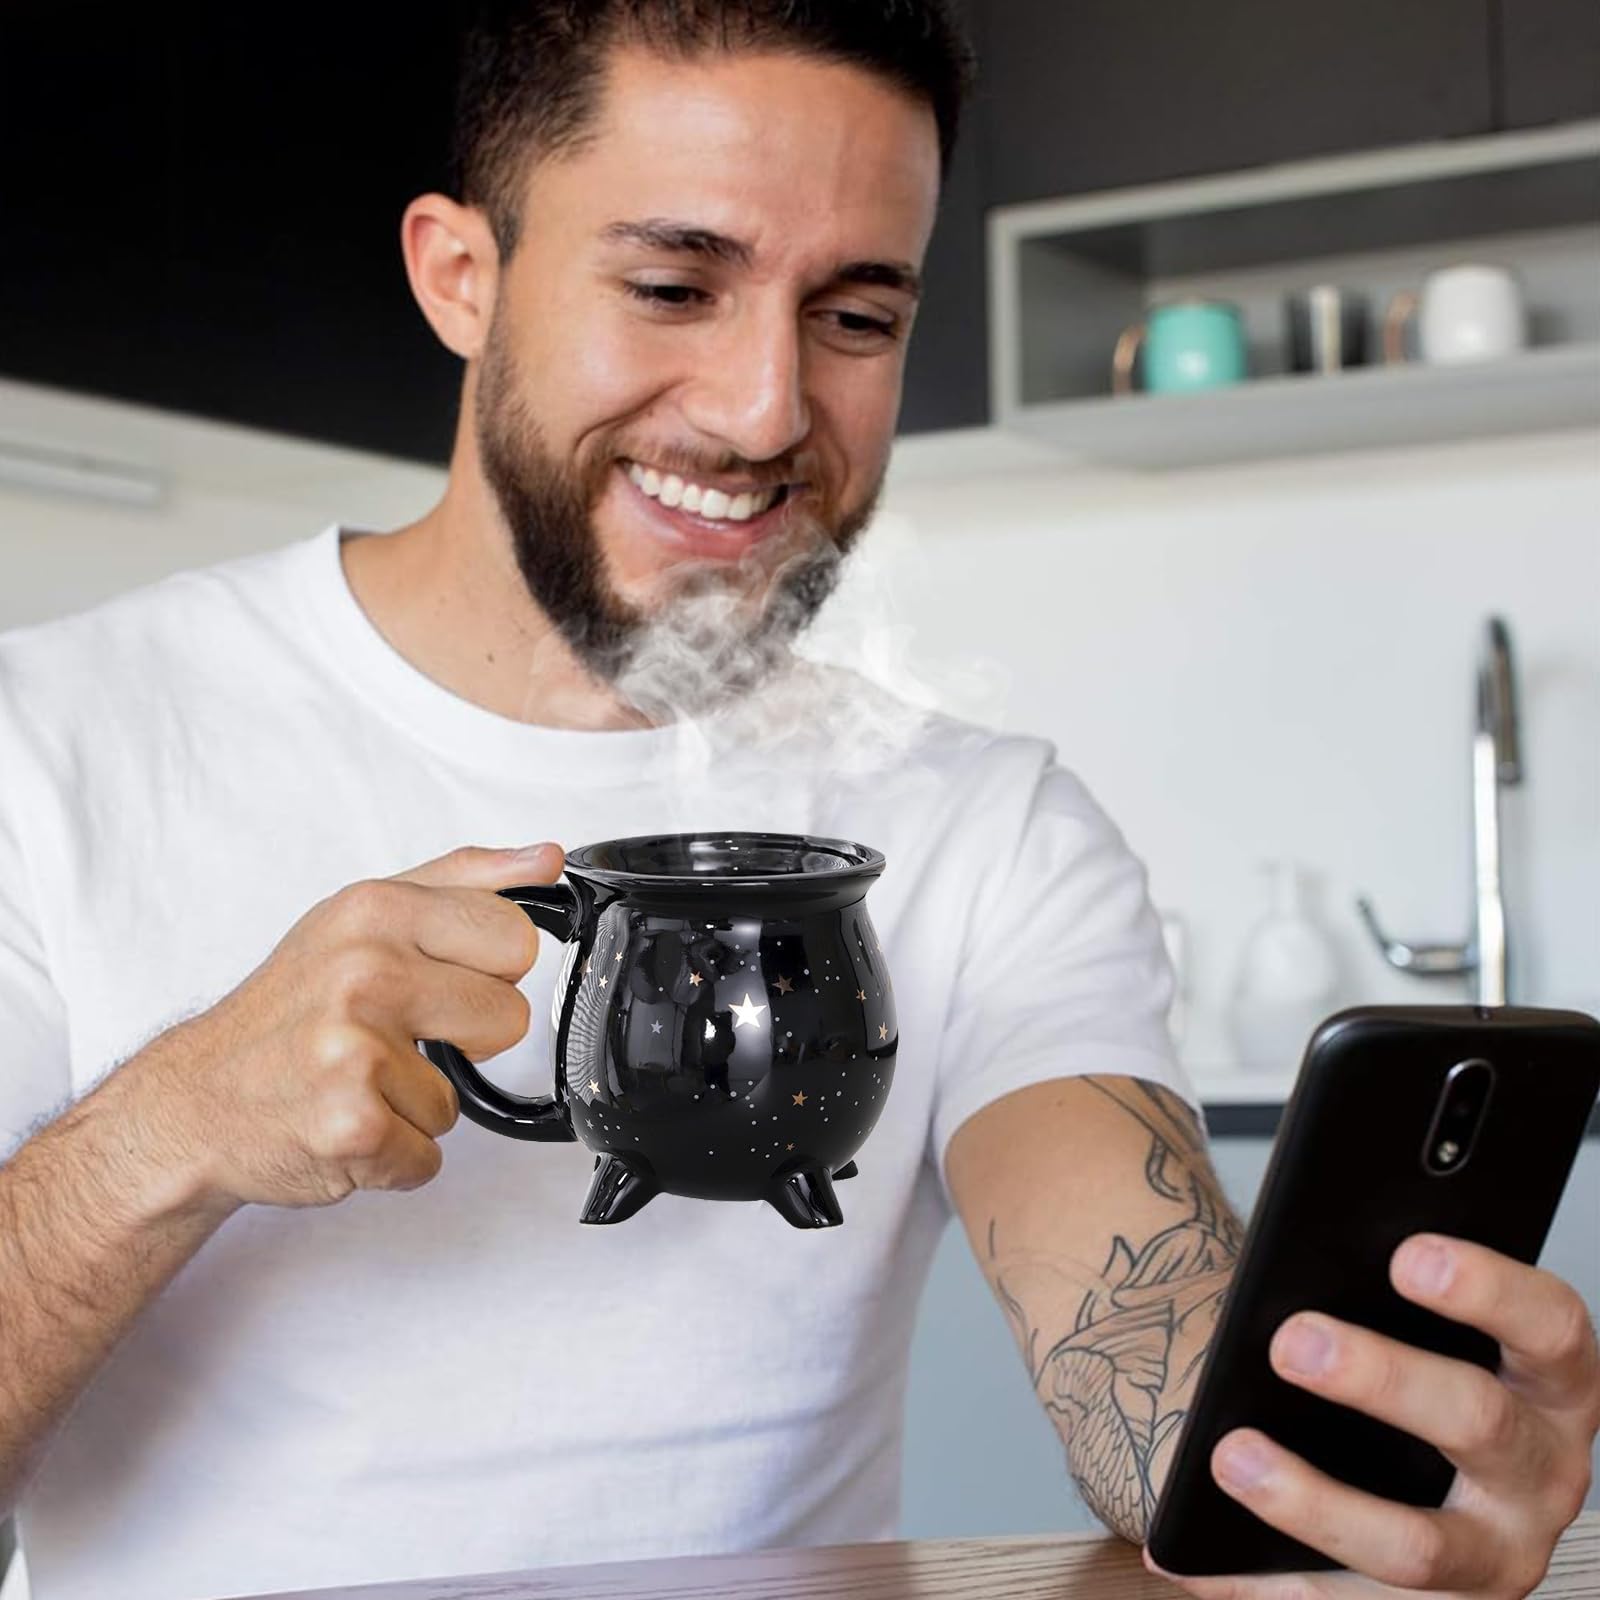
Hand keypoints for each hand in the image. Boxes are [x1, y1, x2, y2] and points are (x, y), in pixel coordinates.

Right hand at [120, 843, 562, 1210]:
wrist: (197, 1101)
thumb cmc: (288, 1009)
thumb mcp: (364, 917)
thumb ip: (464, 880)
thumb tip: (546, 860)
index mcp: (377, 912)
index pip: (515, 939)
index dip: (489, 972)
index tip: (441, 981)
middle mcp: (366, 974)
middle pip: (509, 1019)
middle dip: (464, 1041)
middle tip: (399, 1036)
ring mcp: (357, 1052)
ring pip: (460, 1100)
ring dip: (415, 1104)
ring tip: (357, 1081)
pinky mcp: (353, 1127)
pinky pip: (428, 1157)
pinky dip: (392, 1157)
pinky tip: (344, 1123)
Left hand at [1145, 1233, 1599, 1596]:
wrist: (1370, 1447)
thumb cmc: (1386, 1351)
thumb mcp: (1398, 1316)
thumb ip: (1366, 1286)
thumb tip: (1294, 1262)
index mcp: (1547, 1378)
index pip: (1548, 1324)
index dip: (1488, 1287)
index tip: (1407, 1256)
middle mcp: (1541, 1470)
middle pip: (1478, 1421)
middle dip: (1382, 1379)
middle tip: (1291, 1341)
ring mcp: (1496, 1555)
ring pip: (1417, 1547)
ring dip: (1315, 1504)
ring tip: (1231, 1455)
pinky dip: (1264, 1582)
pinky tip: (1191, 1550)